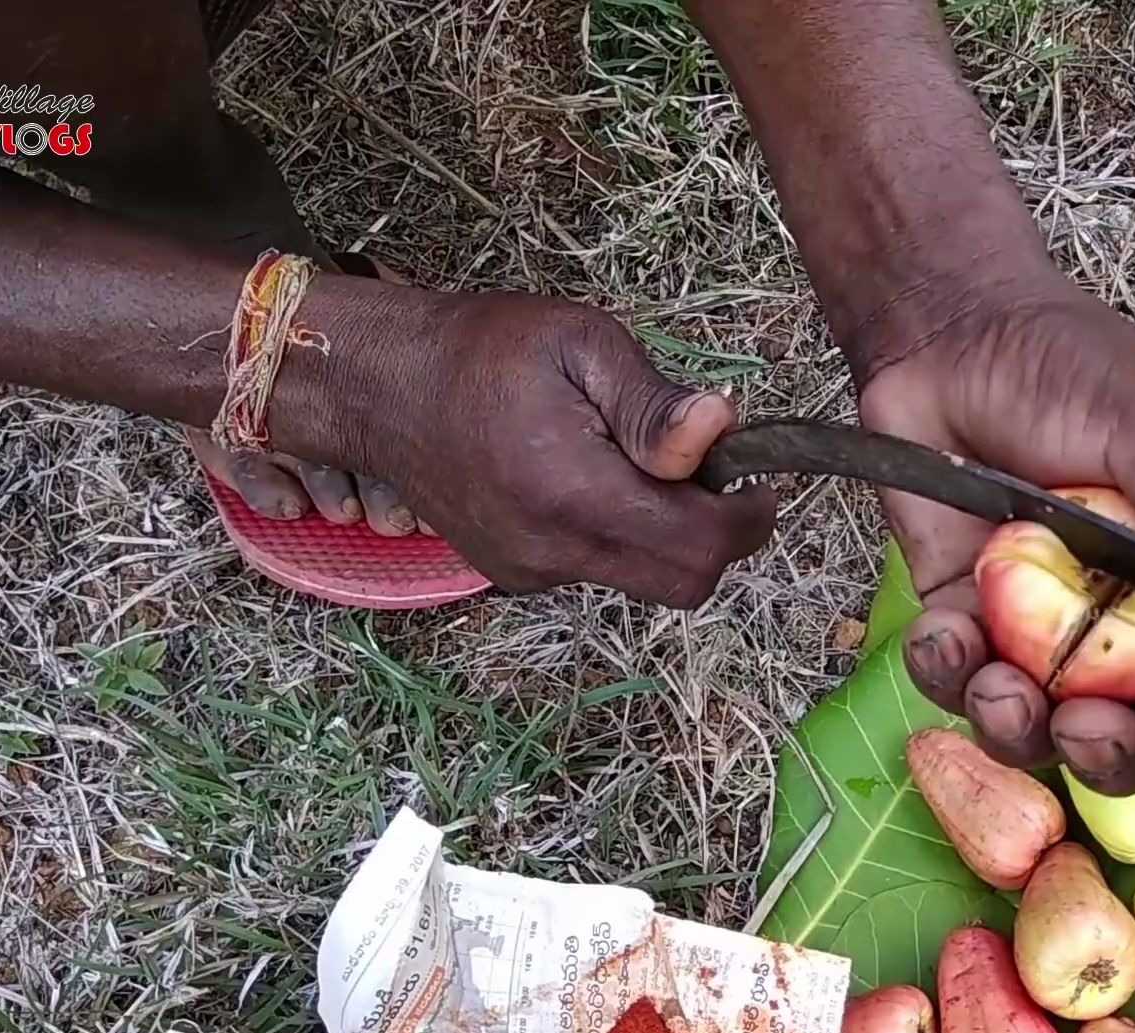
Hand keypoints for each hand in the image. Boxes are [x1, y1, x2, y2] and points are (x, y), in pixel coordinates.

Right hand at [328, 289, 778, 605]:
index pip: (701, 547)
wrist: (379, 385)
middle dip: (719, 536)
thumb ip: (652, 402)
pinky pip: (597, 572)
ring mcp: (530, 571)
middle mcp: (553, 551)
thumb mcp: (579, 345)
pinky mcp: (515, 573)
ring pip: (643, 580)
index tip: (755, 477)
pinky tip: (593, 478)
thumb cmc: (482, 350)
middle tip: (711, 475)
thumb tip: (721, 431)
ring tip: (636, 460)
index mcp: (575, 494)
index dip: (748, 517)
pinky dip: (622, 536)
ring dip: (668, 534)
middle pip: (683, 585)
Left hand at [856, 271, 1134, 795]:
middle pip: (1132, 728)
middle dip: (1109, 750)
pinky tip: (943, 631)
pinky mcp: (960, 618)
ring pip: (1038, 725)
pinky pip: (955, 680)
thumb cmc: (1067, 366)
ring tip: (996, 685)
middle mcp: (1121, 618)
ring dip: (1019, 725)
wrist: (945, 329)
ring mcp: (1036, 625)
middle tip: (1081, 727)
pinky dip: (947, 672)